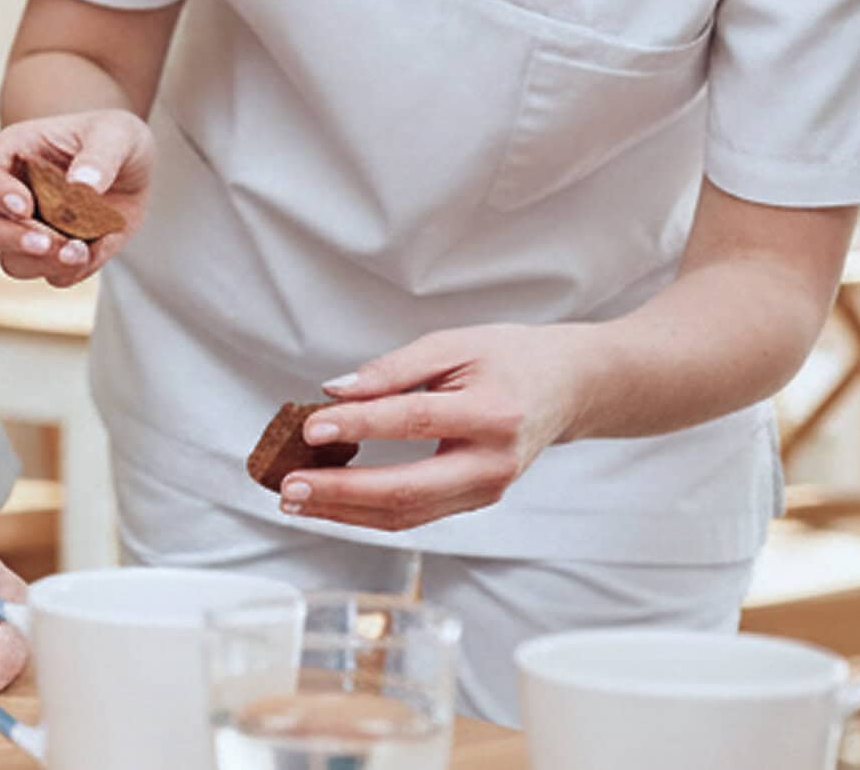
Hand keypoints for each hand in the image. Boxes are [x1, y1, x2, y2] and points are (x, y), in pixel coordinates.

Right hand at [0, 111, 152, 286]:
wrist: (134, 171)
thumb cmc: (114, 139)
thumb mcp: (117, 133)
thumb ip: (101, 156)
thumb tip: (82, 185)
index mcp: (13, 152)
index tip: (27, 205)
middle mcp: (11, 194)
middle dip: (9, 238)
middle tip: (47, 242)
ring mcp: (29, 230)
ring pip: (11, 260)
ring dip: (43, 262)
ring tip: (81, 249)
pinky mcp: (54, 256)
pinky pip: (53, 276)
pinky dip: (74, 270)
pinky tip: (96, 248)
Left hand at [273, 323, 596, 532]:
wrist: (568, 388)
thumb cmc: (509, 359)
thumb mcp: (453, 344)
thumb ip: (393, 369)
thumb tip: (335, 392)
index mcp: (492, 413)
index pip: (413, 422)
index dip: (359, 425)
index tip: (311, 425)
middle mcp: (493, 463)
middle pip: (408, 491)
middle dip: (342, 493)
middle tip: (291, 487)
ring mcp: (487, 490)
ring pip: (407, 514)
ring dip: (346, 512)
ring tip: (296, 500)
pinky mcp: (476, 502)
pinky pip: (416, 514)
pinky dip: (369, 511)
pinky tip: (332, 501)